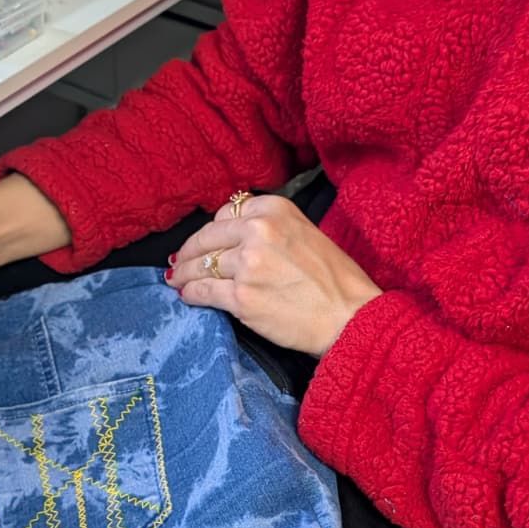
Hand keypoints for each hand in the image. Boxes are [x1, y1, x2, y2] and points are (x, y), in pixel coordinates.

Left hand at [168, 193, 380, 357]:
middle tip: (181, 261)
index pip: (227, 214)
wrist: (350, 316)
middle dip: (191, 251)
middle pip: (207, 237)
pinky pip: (203, 292)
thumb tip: (234, 234)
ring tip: (178, 280)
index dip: (213, 230)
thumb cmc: (336, 281)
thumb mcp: (306, 234)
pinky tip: (188, 296)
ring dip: (186, 274)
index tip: (207, 242)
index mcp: (275, 210)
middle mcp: (258, 232)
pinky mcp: (241, 297)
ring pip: (201, 265)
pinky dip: (191, 294)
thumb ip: (271, 228)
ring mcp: (247, 264)